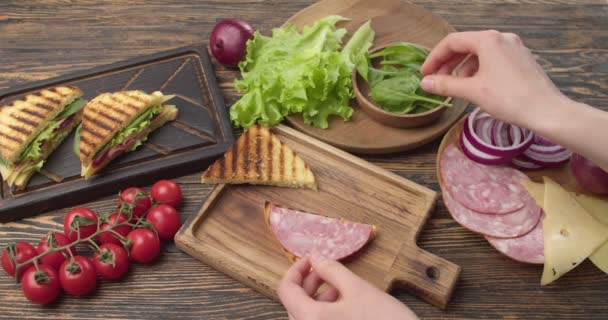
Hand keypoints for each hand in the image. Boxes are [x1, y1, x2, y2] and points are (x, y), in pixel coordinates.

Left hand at [278, 256, 418, 319]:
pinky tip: (343, 304)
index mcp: (310, 318)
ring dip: (316, 298)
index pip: (286, 290)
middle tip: (323, 269)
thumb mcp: (357, 288)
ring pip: (305, 316)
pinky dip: (324, 312)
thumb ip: (332, 270)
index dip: (295, 270)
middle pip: (294, 304)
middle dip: (307, 283)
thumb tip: (316, 258)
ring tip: (338, 286)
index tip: (309, 259)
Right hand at [420, 30, 566, 127]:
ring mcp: (514, 48)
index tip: (425, 74)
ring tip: (456, 87)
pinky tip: (476, 87)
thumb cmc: (509, 98)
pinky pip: (493, 59)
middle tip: (436, 81)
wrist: (546, 111)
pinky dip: (479, 70)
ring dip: (463, 68)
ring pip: (479, 53)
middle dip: (448, 63)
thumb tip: (424, 83)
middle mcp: (502, 38)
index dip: (434, 57)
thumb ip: (446, 84)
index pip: (452, 42)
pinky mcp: (521, 59)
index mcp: (488, 40)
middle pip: (466, 45)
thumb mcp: (472, 91)